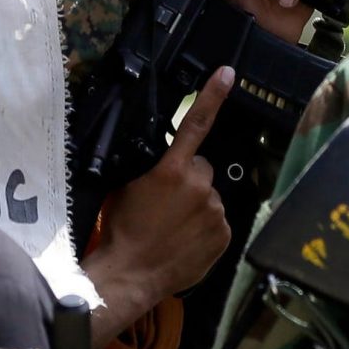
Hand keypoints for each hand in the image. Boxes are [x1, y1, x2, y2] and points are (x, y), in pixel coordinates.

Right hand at [85, 67, 234, 348]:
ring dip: (197, 205)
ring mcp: (215, 211)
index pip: (195, 124)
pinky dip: (205, 228)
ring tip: (174, 227)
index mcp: (172, 169)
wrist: (130, 273)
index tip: (227, 74)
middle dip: (190, 179)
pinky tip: (185, 240)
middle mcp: (200, 186)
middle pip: (202, 169)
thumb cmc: (122, 230)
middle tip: (168, 202)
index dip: (212, 96)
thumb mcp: (127, 187)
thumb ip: (153, 168)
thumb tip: (165, 161)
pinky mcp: (223, 235)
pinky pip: (217, 222)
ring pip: (210, 196)